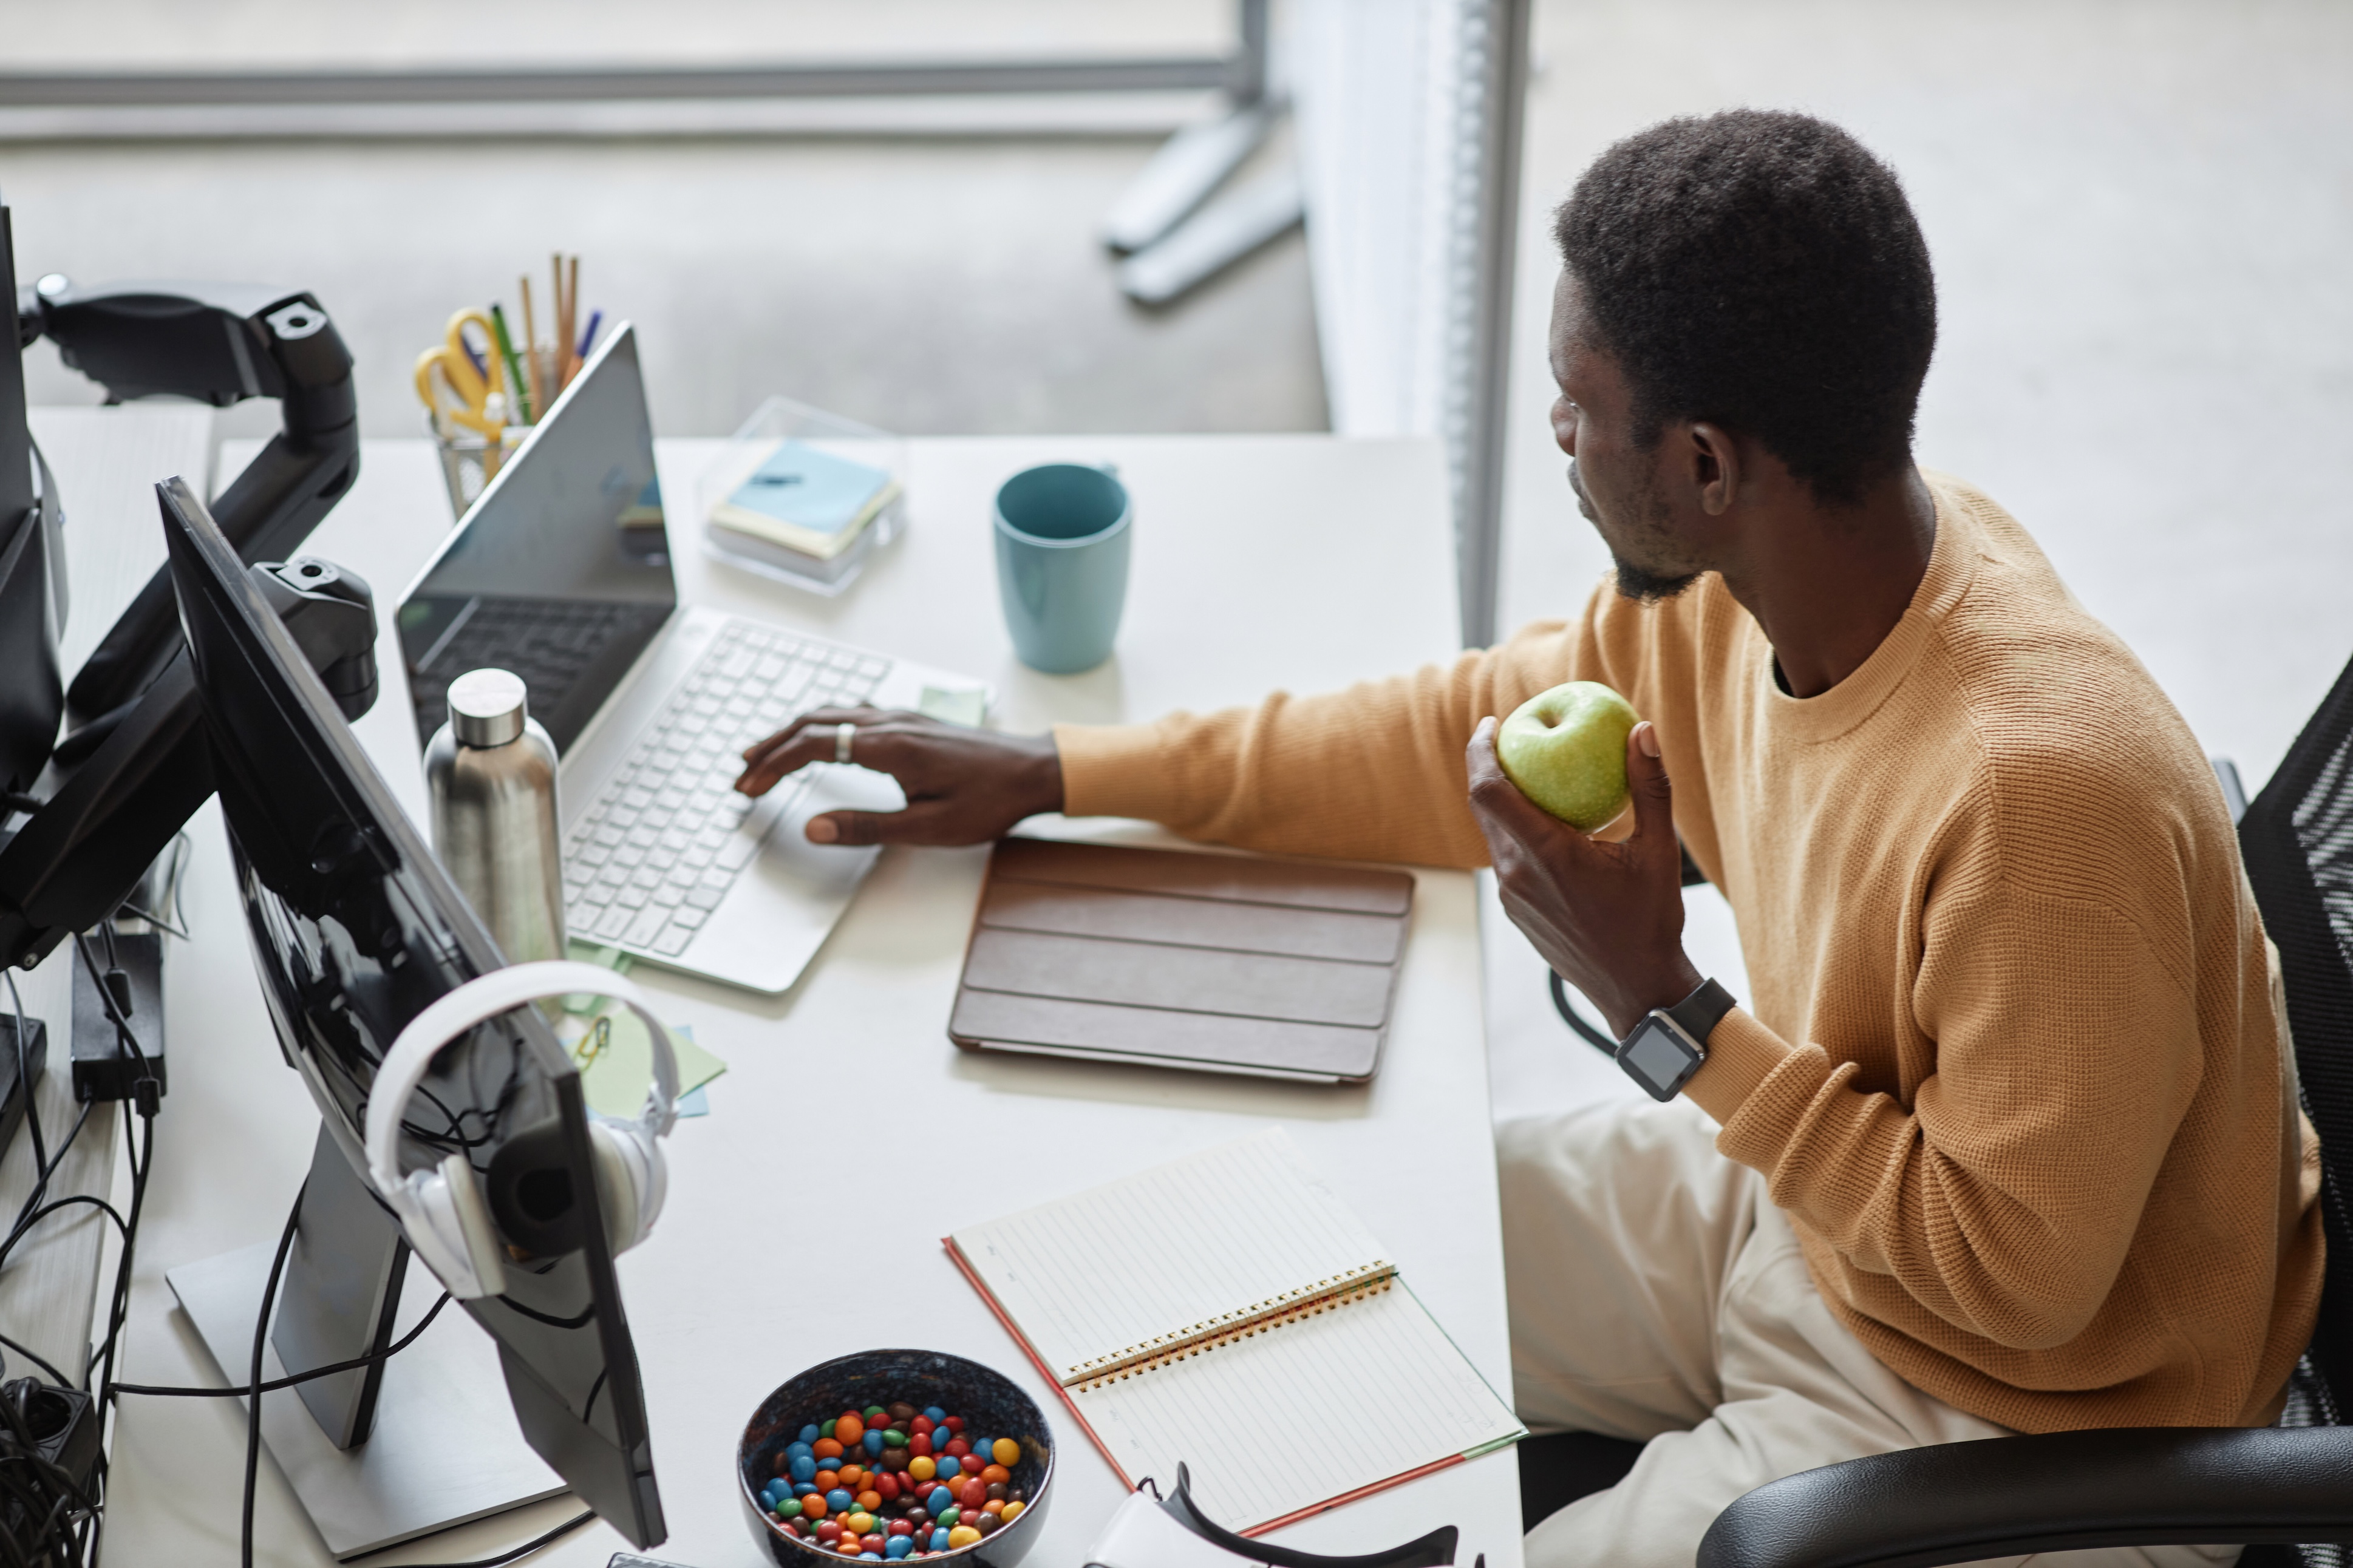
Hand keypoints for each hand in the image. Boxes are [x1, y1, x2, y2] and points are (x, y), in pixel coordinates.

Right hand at [734, 707, 1063, 845]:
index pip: (812, 746)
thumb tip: (813, 829)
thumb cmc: (989, 801)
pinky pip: (852, 713)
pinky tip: (817, 737)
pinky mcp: (912, 722)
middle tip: (741, 774)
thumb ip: (866, 827)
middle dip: (771, 748)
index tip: (748, 788)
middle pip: (813, 723)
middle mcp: (891, 723)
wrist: (1035, 771)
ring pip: (831, 713)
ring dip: (792, 732)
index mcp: (890, 746)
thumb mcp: (928, 827)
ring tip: (763, 754)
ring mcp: (902, 718)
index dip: (774, 767)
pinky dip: (820, 725)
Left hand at [1465, 716, 1699, 1038]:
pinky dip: (1513, 829)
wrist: (1635, 989)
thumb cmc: (1651, 920)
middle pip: (1482, 806)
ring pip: (1492, 833)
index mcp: (1546, 854)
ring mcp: (1512, 895)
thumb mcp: (1659, 852)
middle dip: (1486, 765)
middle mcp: (1517, 874)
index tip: (1491, 722)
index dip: (1479, 749)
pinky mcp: (1515, 909)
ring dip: (1499, 799)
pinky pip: (1504, 858)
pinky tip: (1540, 820)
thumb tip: (1644, 730)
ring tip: (1525, 773)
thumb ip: (1650, 789)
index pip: (1489, 790)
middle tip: (1506, 735)